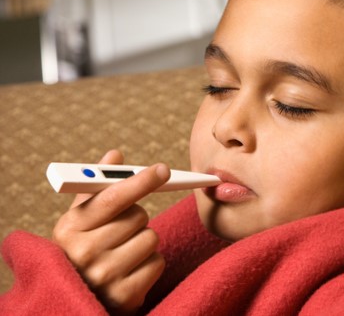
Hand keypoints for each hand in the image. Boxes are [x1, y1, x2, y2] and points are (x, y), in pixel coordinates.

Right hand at [52, 150, 167, 313]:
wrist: (76, 298)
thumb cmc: (83, 248)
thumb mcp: (81, 218)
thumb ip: (98, 186)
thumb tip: (115, 154)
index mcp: (70, 227)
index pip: (112, 198)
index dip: (140, 181)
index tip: (162, 170)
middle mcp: (83, 252)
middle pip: (138, 216)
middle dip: (136, 219)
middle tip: (120, 231)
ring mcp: (104, 276)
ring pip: (151, 238)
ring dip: (144, 242)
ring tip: (123, 252)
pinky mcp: (124, 296)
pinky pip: (157, 262)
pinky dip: (150, 263)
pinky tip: (131, 270)